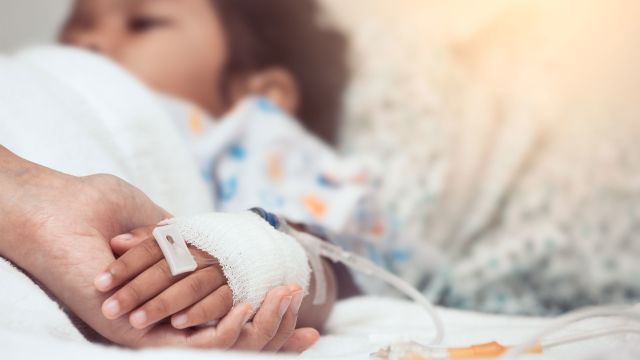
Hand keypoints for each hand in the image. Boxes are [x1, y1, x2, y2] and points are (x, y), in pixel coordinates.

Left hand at [0, 147, 318, 350]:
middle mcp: (163, 313)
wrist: (48, 210)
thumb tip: (215, 245)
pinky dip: (226, 331)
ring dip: (260, 329)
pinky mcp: (139, 330)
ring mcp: (152, 324)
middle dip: (275, 329)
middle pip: (230, 331)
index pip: (224, 306)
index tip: (299, 301)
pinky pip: (195, 344)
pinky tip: (249, 309)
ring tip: (288, 302)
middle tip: (304, 312)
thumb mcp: (154, 221)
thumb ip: (184, 238)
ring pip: (219, 341)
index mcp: (169, 288)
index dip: (264, 312)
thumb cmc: (94, 207)